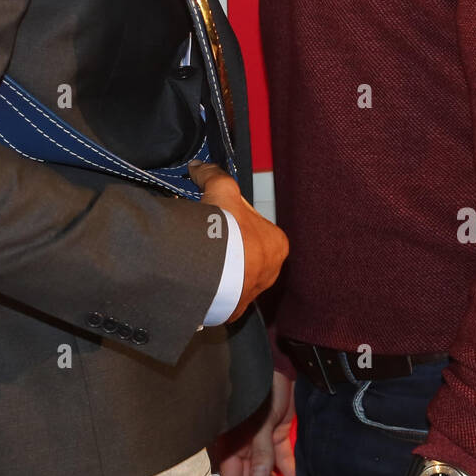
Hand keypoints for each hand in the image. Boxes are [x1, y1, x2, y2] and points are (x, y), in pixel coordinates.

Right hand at [187, 161, 287, 322]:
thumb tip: (199, 166)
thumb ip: (213, 175)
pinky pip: (222, 295)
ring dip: (220, 268)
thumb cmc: (226, 232)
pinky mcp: (234, 309)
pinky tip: (199, 277)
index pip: (254, 225)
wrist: (210, 272)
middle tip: (206, 237)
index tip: (217, 216)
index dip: (233, 218)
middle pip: (245, 251)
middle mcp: (271, 270)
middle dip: (227, 245)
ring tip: (199, 257)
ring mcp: (254, 292)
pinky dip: (212, 287)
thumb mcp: (222, 190)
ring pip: (234, 274)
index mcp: (276, 243)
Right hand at [216, 370, 296, 475]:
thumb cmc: (259, 390)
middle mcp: (244, 446)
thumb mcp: (258, 421)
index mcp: (231, 444)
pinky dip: (289, 473)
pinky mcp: (277, 433)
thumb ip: (259, 450)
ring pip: (267, 473)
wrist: (276, 362)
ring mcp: (261, 441)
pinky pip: (282, 459)